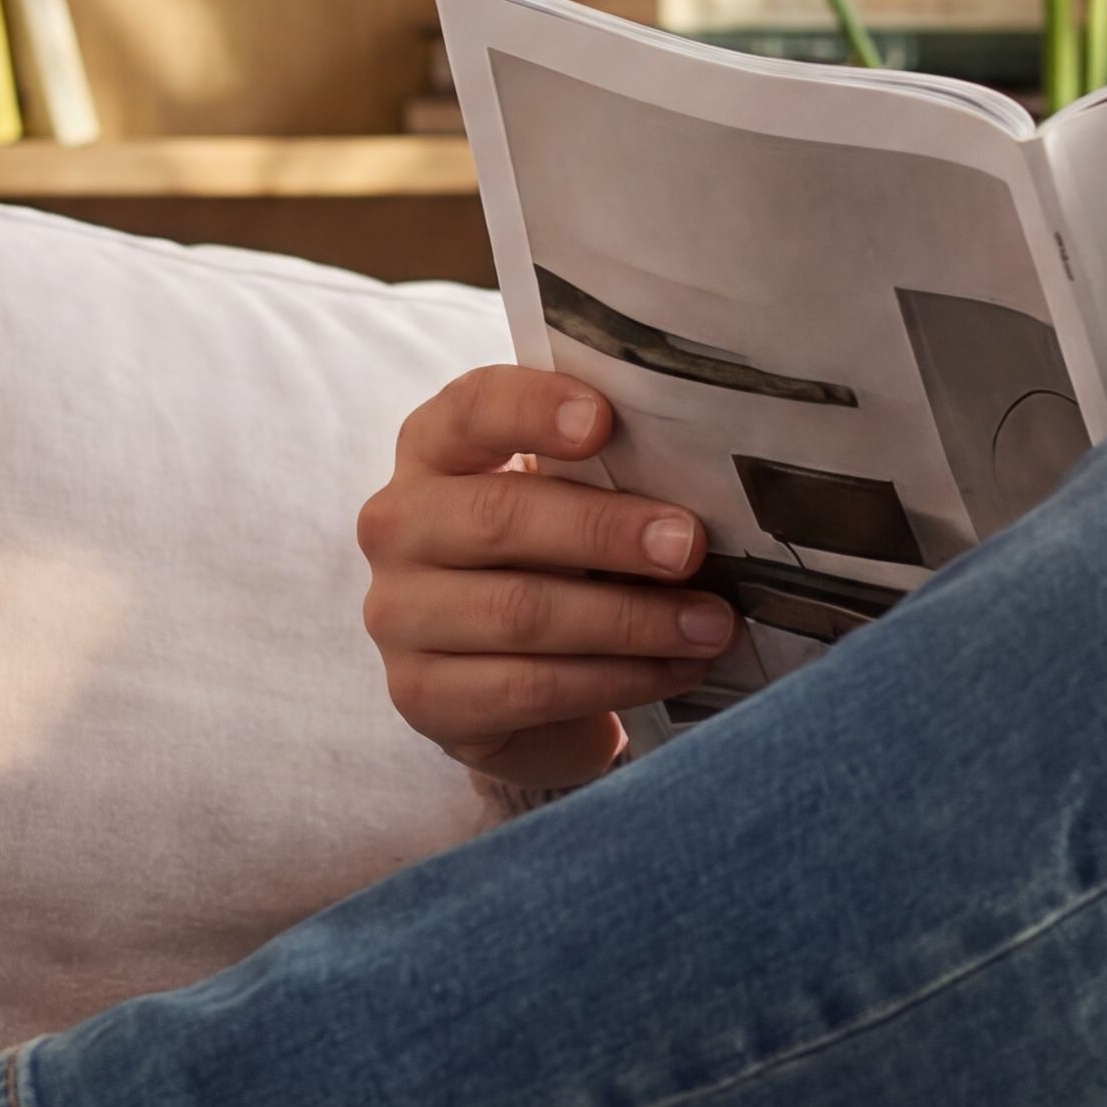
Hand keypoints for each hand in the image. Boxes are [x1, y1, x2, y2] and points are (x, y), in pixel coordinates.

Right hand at [358, 367, 738, 785]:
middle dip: (606, 532)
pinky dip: (616, 680)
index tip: (604, 421)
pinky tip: (675, 671)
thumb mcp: (567, 499)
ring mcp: (396, 615)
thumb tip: (698, 473)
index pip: (470, 410)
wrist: (504, 678)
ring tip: (709, 624)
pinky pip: (528, 687)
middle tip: (690, 546)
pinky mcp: (421, 696)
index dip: (532, 409)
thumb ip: (602, 472)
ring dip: (631, 621)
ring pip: (520, 613)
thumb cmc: (550, 559)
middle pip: (497, 518)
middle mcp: (398, 525)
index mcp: (432, 449)